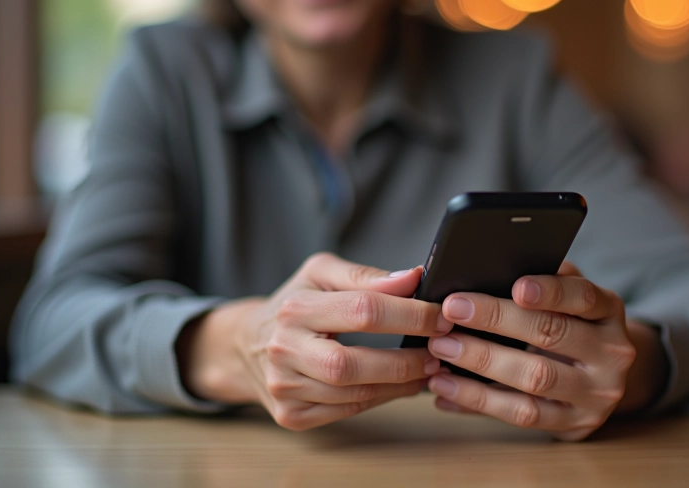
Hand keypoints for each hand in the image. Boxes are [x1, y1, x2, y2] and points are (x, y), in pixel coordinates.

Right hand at [177, 252, 451, 429]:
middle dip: (404, 361)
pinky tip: (399, 385)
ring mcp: (285, 387)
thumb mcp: (321, 273)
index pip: (362, 311)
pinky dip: (380, 399)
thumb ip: (366, 275)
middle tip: (438, 352)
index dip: (410, 314)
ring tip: (427, 369)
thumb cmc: (294, 303)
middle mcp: (283, 350)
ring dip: (399, 385)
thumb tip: (413, 278)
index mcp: (295, 308)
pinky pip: (347, 411)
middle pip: (352, 364)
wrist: (246, 344)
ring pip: (353, 394)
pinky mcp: (291, 415)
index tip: (441, 316)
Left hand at [426, 262, 667, 440]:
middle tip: (451, 310)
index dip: (551, 291)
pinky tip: (446, 388)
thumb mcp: (569, 298)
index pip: (583, 297)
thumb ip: (543, 282)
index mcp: (609, 311)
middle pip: (550, 334)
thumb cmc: (573, 325)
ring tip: (441, 348)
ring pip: (534, 378)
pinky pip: (521, 414)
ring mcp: (596, 393)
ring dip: (481, 362)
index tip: (516, 287)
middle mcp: (611, 352)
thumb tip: (489, 268)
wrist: (603, 377)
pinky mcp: (574, 423)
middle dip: (496, 320)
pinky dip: (478, 401)